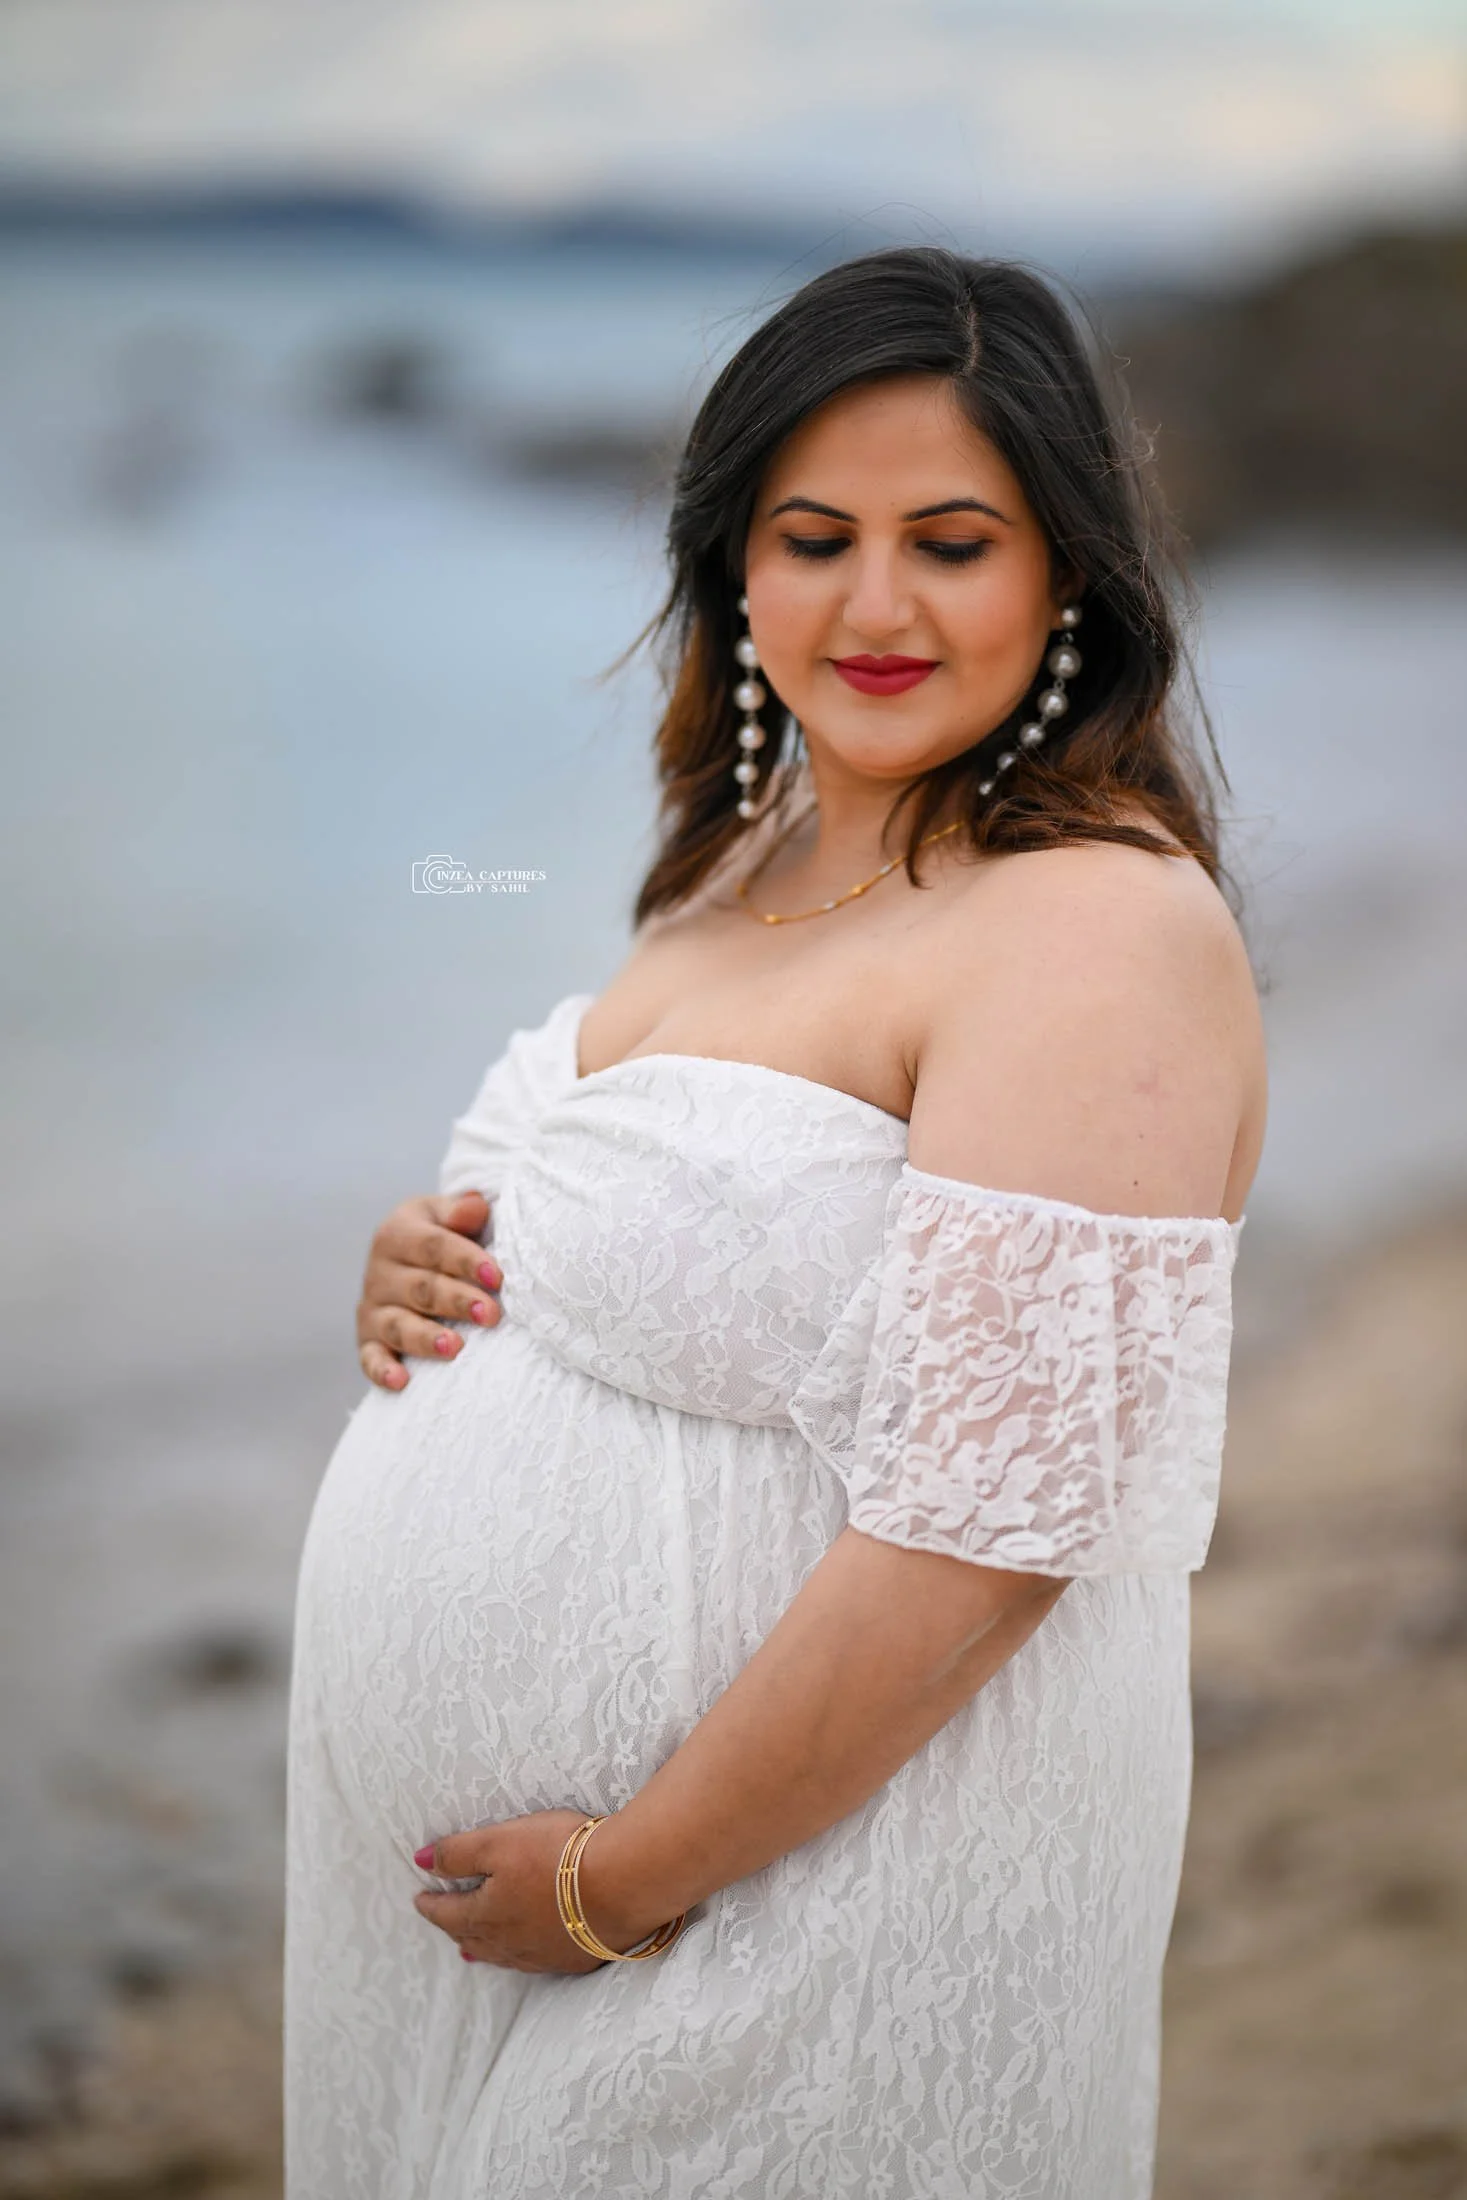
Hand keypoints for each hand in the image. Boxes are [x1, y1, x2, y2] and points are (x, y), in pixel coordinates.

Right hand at [356, 1190, 501, 1389]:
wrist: (409, 1258)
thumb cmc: (443, 1237)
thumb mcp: (448, 1215)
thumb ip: (462, 1211)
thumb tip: (475, 1205)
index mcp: (398, 1233)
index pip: (433, 1246)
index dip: (465, 1260)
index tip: (497, 1275)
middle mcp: (380, 1271)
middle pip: (420, 1288)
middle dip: (456, 1301)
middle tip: (490, 1314)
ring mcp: (372, 1307)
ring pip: (399, 1325)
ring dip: (426, 1338)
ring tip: (455, 1347)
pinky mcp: (368, 1340)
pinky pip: (370, 1358)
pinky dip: (382, 1370)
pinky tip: (402, 1382)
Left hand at [411, 1810, 666, 1974]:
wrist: (623, 1882)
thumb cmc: (557, 1854)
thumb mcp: (499, 1842)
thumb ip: (458, 1854)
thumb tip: (419, 1862)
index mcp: (486, 1914)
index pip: (448, 1913)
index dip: (431, 1904)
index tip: (418, 1898)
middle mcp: (509, 1943)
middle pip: (472, 1937)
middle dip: (454, 1928)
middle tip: (444, 1920)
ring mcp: (542, 1955)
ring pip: (501, 1955)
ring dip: (482, 1949)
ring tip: (471, 1951)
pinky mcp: (574, 1957)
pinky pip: (533, 1962)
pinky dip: (517, 1956)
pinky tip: (524, 1954)